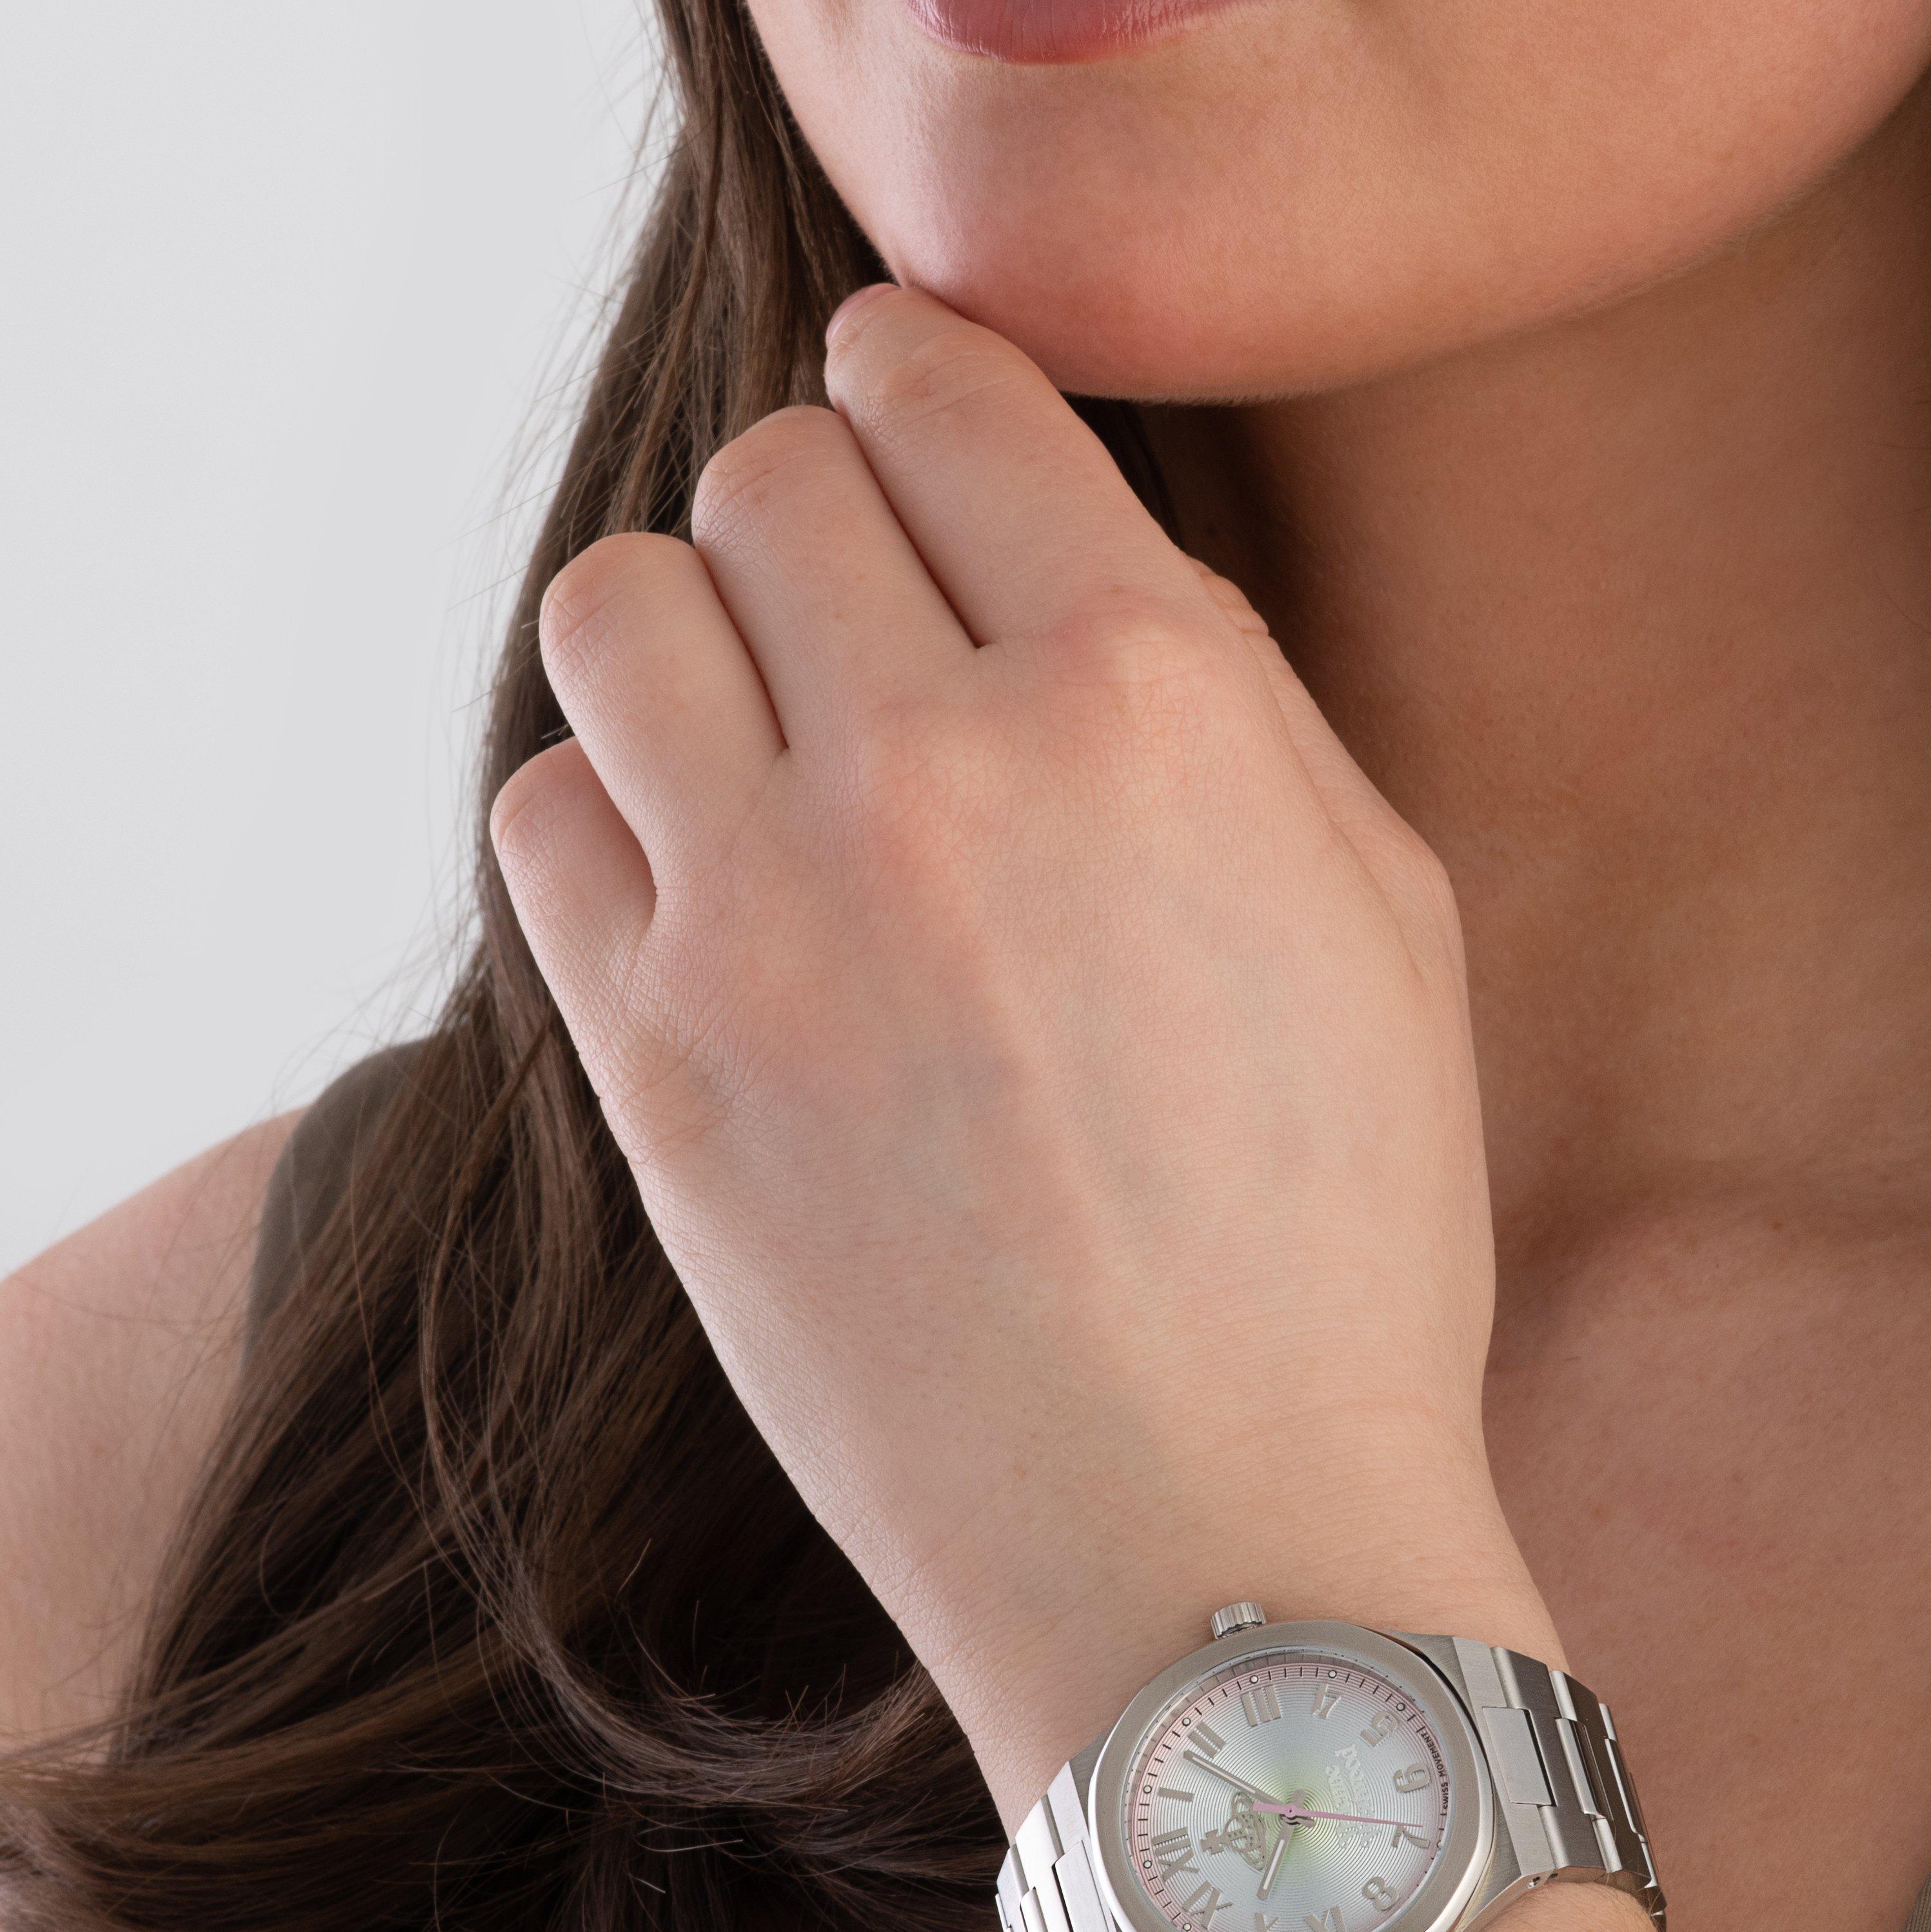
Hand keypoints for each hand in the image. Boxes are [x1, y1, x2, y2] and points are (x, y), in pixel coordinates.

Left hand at [488, 285, 1551, 1814]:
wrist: (1216, 1550)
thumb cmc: (1345, 1244)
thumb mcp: (1386, 917)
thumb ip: (1226, 695)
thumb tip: (1065, 556)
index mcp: (1157, 698)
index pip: (947, 386)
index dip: (920, 381)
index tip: (914, 420)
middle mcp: (943, 764)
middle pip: (769, 476)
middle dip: (820, 517)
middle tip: (867, 619)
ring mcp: (770, 914)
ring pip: (613, 605)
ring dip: (687, 639)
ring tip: (763, 741)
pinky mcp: (648, 1063)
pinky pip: (544, 817)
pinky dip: (614, 823)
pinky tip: (712, 904)